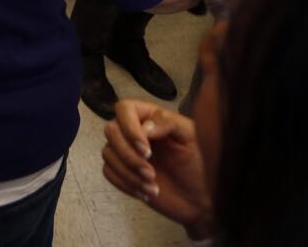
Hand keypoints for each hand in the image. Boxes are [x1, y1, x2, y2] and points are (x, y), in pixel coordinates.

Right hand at [102, 99, 213, 235]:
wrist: (200, 198)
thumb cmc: (198, 163)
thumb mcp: (191, 137)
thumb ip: (169, 123)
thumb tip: (145, 127)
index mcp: (148, 116)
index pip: (124, 108)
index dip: (130, 128)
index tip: (146, 150)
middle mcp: (132, 130)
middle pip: (110, 131)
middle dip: (128, 155)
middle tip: (150, 172)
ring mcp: (124, 151)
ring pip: (107, 153)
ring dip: (128, 172)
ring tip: (152, 185)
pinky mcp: (121, 171)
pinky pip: (108, 172)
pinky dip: (125, 184)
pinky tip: (146, 192)